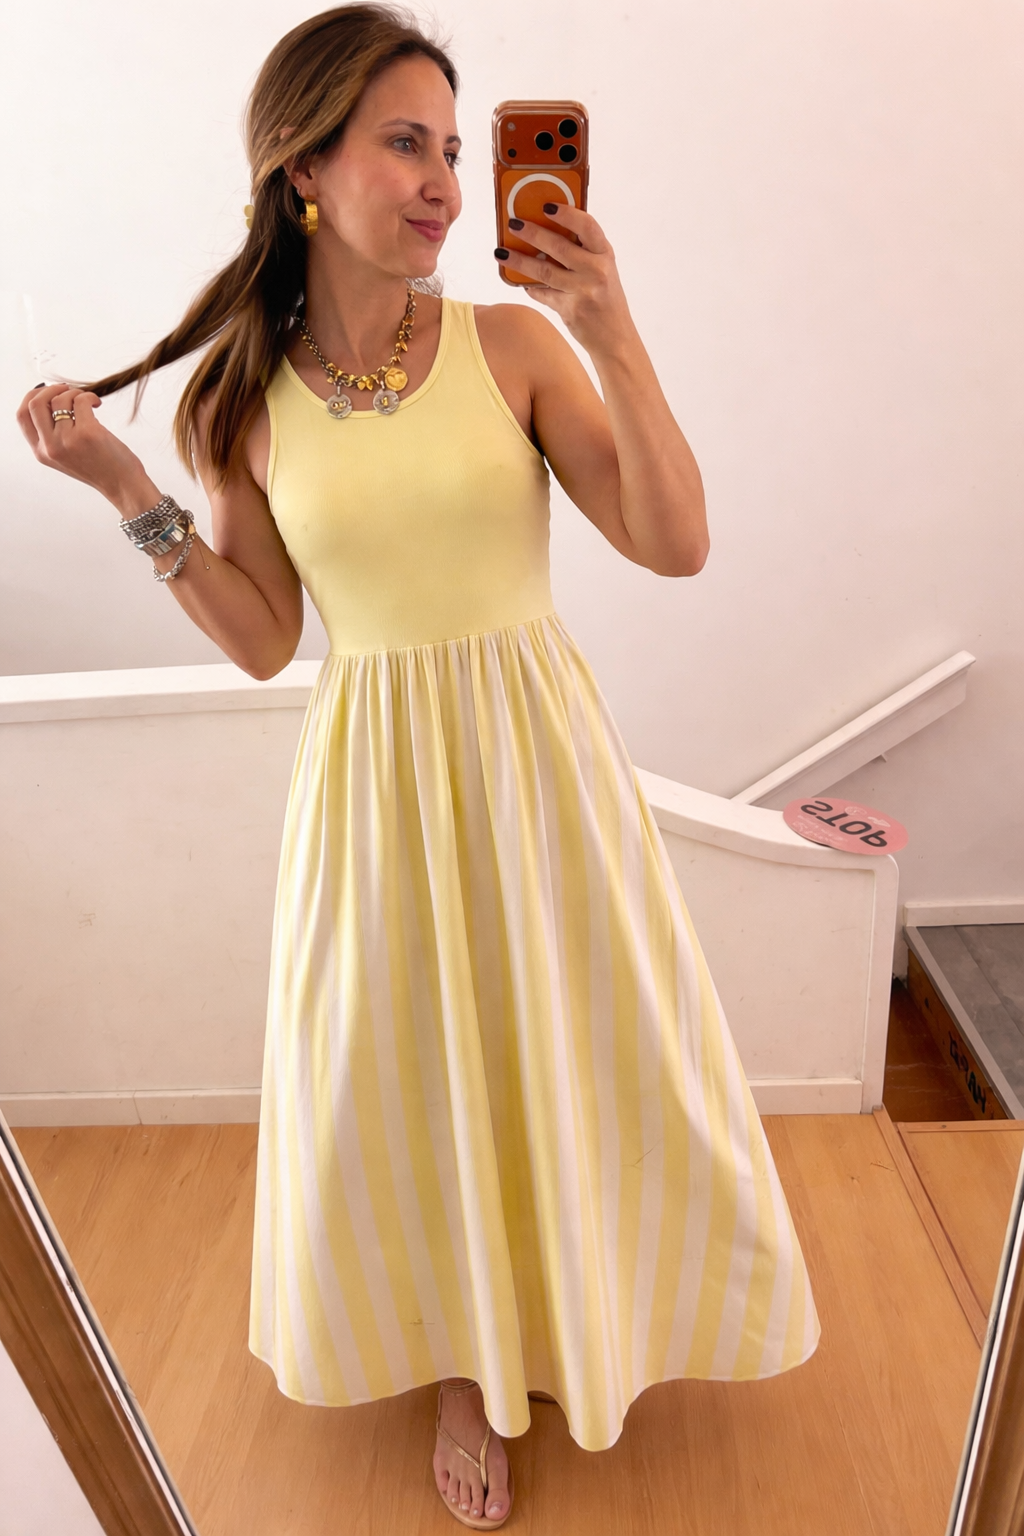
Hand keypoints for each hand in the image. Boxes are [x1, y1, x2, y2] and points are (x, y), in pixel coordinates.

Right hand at [16, 383, 153, 514]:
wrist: (122, 485)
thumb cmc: (99, 467)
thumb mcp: (66, 455)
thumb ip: (53, 433)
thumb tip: (50, 397)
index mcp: (42, 452)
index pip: (22, 416)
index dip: (32, 397)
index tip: (47, 391)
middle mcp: (50, 447)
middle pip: (35, 403)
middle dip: (51, 389)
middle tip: (68, 390)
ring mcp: (67, 440)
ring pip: (60, 399)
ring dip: (75, 393)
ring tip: (88, 401)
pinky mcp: (87, 433)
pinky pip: (81, 400)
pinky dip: (90, 396)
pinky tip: (97, 404)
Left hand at [495, 205, 632, 355]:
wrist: (615, 338)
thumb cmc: (606, 299)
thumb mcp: (603, 269)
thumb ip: (583, 252)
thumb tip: (548, 230)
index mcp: (605, 255)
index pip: (587, 226)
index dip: (566, 213)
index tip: (547, 206)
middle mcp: (596, 271)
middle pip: (559, 247)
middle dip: (533, 233)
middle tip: (513, 224)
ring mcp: (583, 292)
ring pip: (545, 271)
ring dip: (520, 261)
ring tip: (502, 253)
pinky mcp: (570, 310)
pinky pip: (543, 294)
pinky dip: (530, 287)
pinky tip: (520, 281)